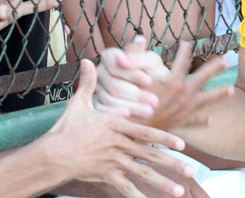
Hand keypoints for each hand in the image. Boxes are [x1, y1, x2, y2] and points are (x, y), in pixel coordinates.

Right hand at [44, 59, 195, 196]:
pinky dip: (138, 196)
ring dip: (162, 183)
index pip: (146, 132)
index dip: (165, 138)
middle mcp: (118, 145)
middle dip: (172, 164)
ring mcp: (113, 162)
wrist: (52, 155)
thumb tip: (87, 60)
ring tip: (179, 191)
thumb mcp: (78, 104)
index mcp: (116, 126)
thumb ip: (87, 83)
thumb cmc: (65, 129)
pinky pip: (125, 187)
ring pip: (142, 173)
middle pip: (150, 155)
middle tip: (192, 171)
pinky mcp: (105, 175)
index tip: (182, 144)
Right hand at [95, 37, 166, 119]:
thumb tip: (121, 58)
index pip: (114, 66)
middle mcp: (100, 71)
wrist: (159, 94)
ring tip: (149, 111)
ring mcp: (98, 89)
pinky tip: (129, 116)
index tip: (149, 82)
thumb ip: (137, 57)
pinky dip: (117, 114)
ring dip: (131, 106)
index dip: (131, 75)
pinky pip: (103, 111)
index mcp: (110, 56)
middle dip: (135, 94)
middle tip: (154, 101)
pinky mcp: (99, 105)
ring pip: (109, 100)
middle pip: (112, 85)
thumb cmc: (155, 73)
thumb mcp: (152, 63)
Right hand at [96, 39, 233, 130]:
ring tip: (231, 90)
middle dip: (215, 68)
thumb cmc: (132, 104)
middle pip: (203, 78)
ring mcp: (185, 110)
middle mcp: (184, 95)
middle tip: (226, 61)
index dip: (185, 50)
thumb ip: (136, 56)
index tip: (188, 43)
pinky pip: (195, 121)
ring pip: (207, 100)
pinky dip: (202, 119)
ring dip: (219, 94)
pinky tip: (210, 119)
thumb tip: (139, 38)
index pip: (182, 61)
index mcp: (173, 82)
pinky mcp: (181, 122)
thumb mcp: (134, 77)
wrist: (135, 131)